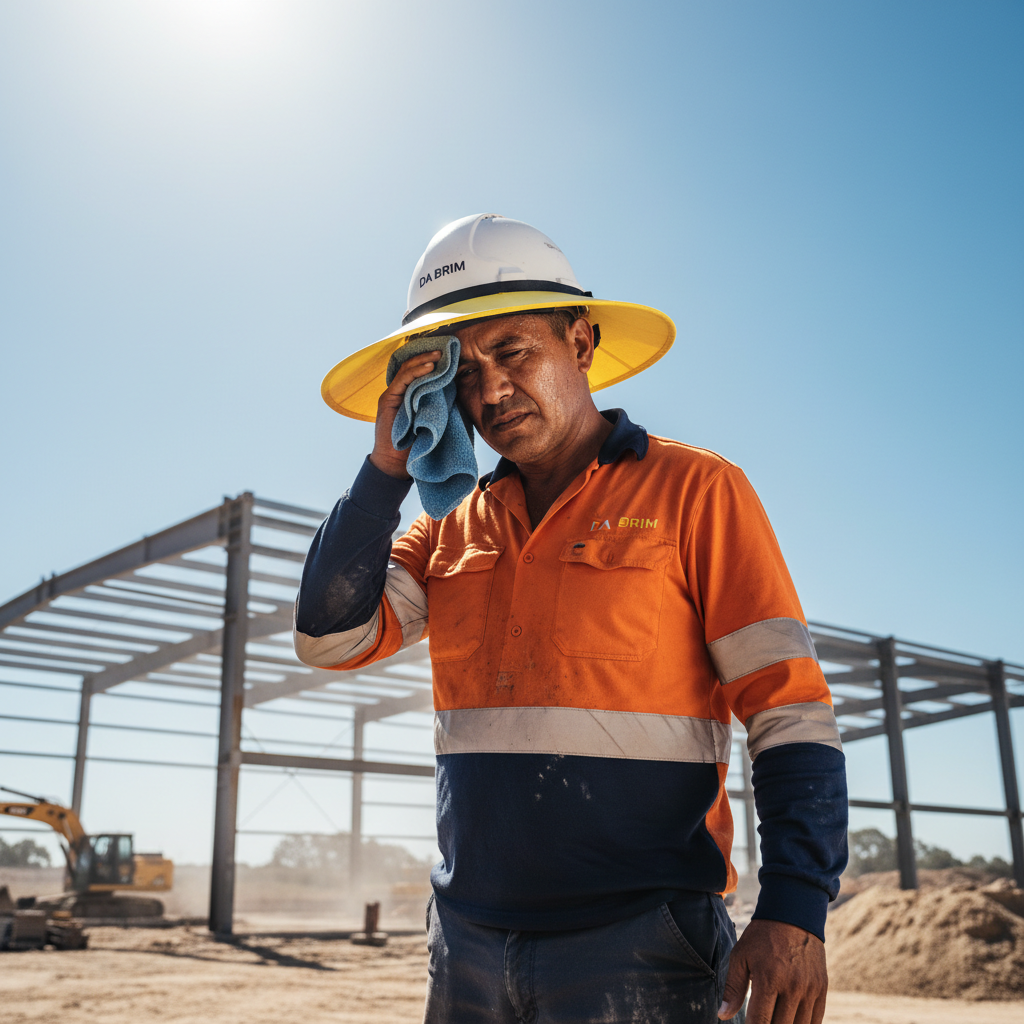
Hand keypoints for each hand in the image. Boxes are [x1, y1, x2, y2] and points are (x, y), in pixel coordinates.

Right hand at [369, 350, 441, 478]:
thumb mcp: (434, 421)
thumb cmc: (417, 446)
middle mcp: (400, 392)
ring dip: (424, 360)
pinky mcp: (387, 399)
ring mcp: (393, 395)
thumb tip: (461, 394)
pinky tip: (429, 367)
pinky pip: (402, 380)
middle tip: (446, 350)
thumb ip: (441, 406)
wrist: (397, 465)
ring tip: (439, 355)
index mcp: (411, 396)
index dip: (433, 363)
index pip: (420, 372)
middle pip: (413, 367)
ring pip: (408, 370)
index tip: (451, 356)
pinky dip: (416, 372)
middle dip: (429, 356)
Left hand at [719, 920, 826, 1023]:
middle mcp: (792, 986)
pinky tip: (789, 1022)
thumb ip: (732, 988)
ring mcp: (810, 989)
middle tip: (760, 1022)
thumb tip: (723, 1016)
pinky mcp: (822, 990)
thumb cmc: (761, 937)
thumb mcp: (740, 956)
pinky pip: (815, 1022)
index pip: (760, 1021)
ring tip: (773, 1020)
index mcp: (768, 978)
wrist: (793, 915)